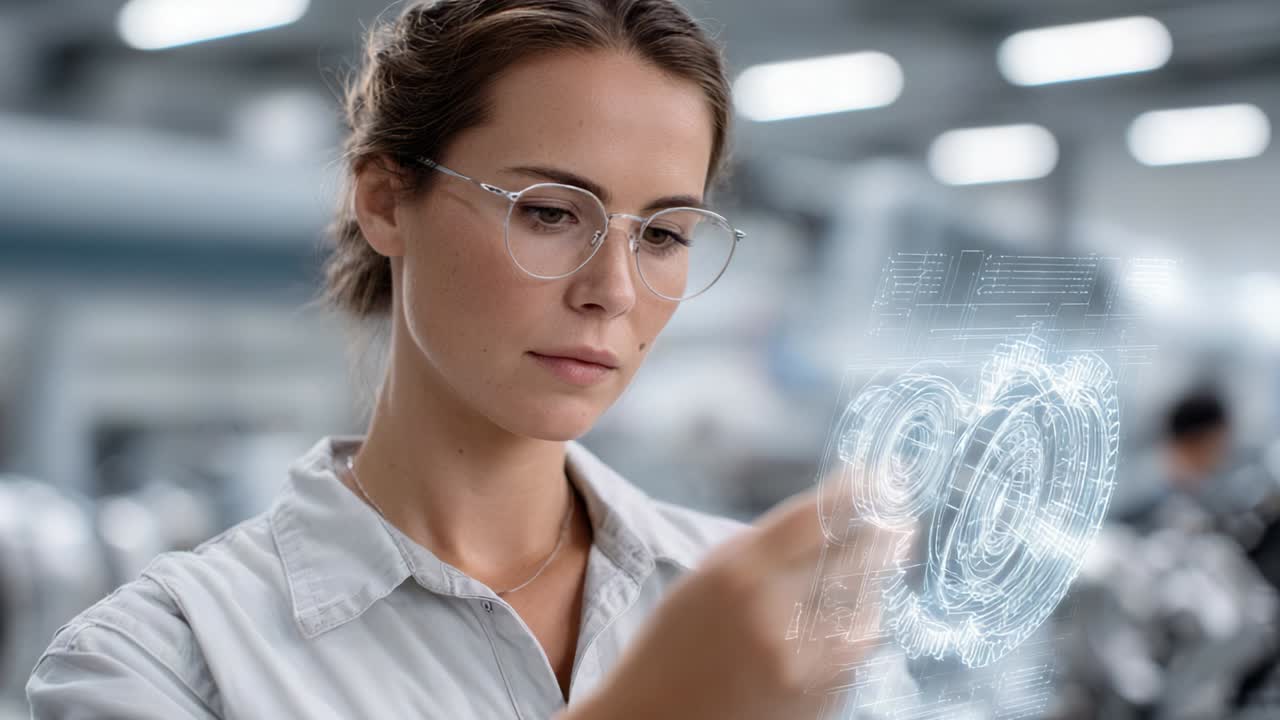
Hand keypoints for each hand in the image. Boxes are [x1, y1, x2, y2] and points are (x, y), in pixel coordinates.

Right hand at [565, 488, 871, 719]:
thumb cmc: (673, 646)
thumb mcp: (705, 577)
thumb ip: (765, 547)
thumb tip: (831, 514)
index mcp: (739, 574)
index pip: (818, 518)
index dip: (862, 491)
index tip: (884, 476)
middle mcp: (775, 616)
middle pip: (856, 558)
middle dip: (885, 531)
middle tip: (902, 514)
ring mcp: (803, 662)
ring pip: (868, 604)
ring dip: (881, 576)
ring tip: (887, 556)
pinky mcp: (820, 697)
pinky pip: (860, 647)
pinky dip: (866, 620)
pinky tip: (862, 606)